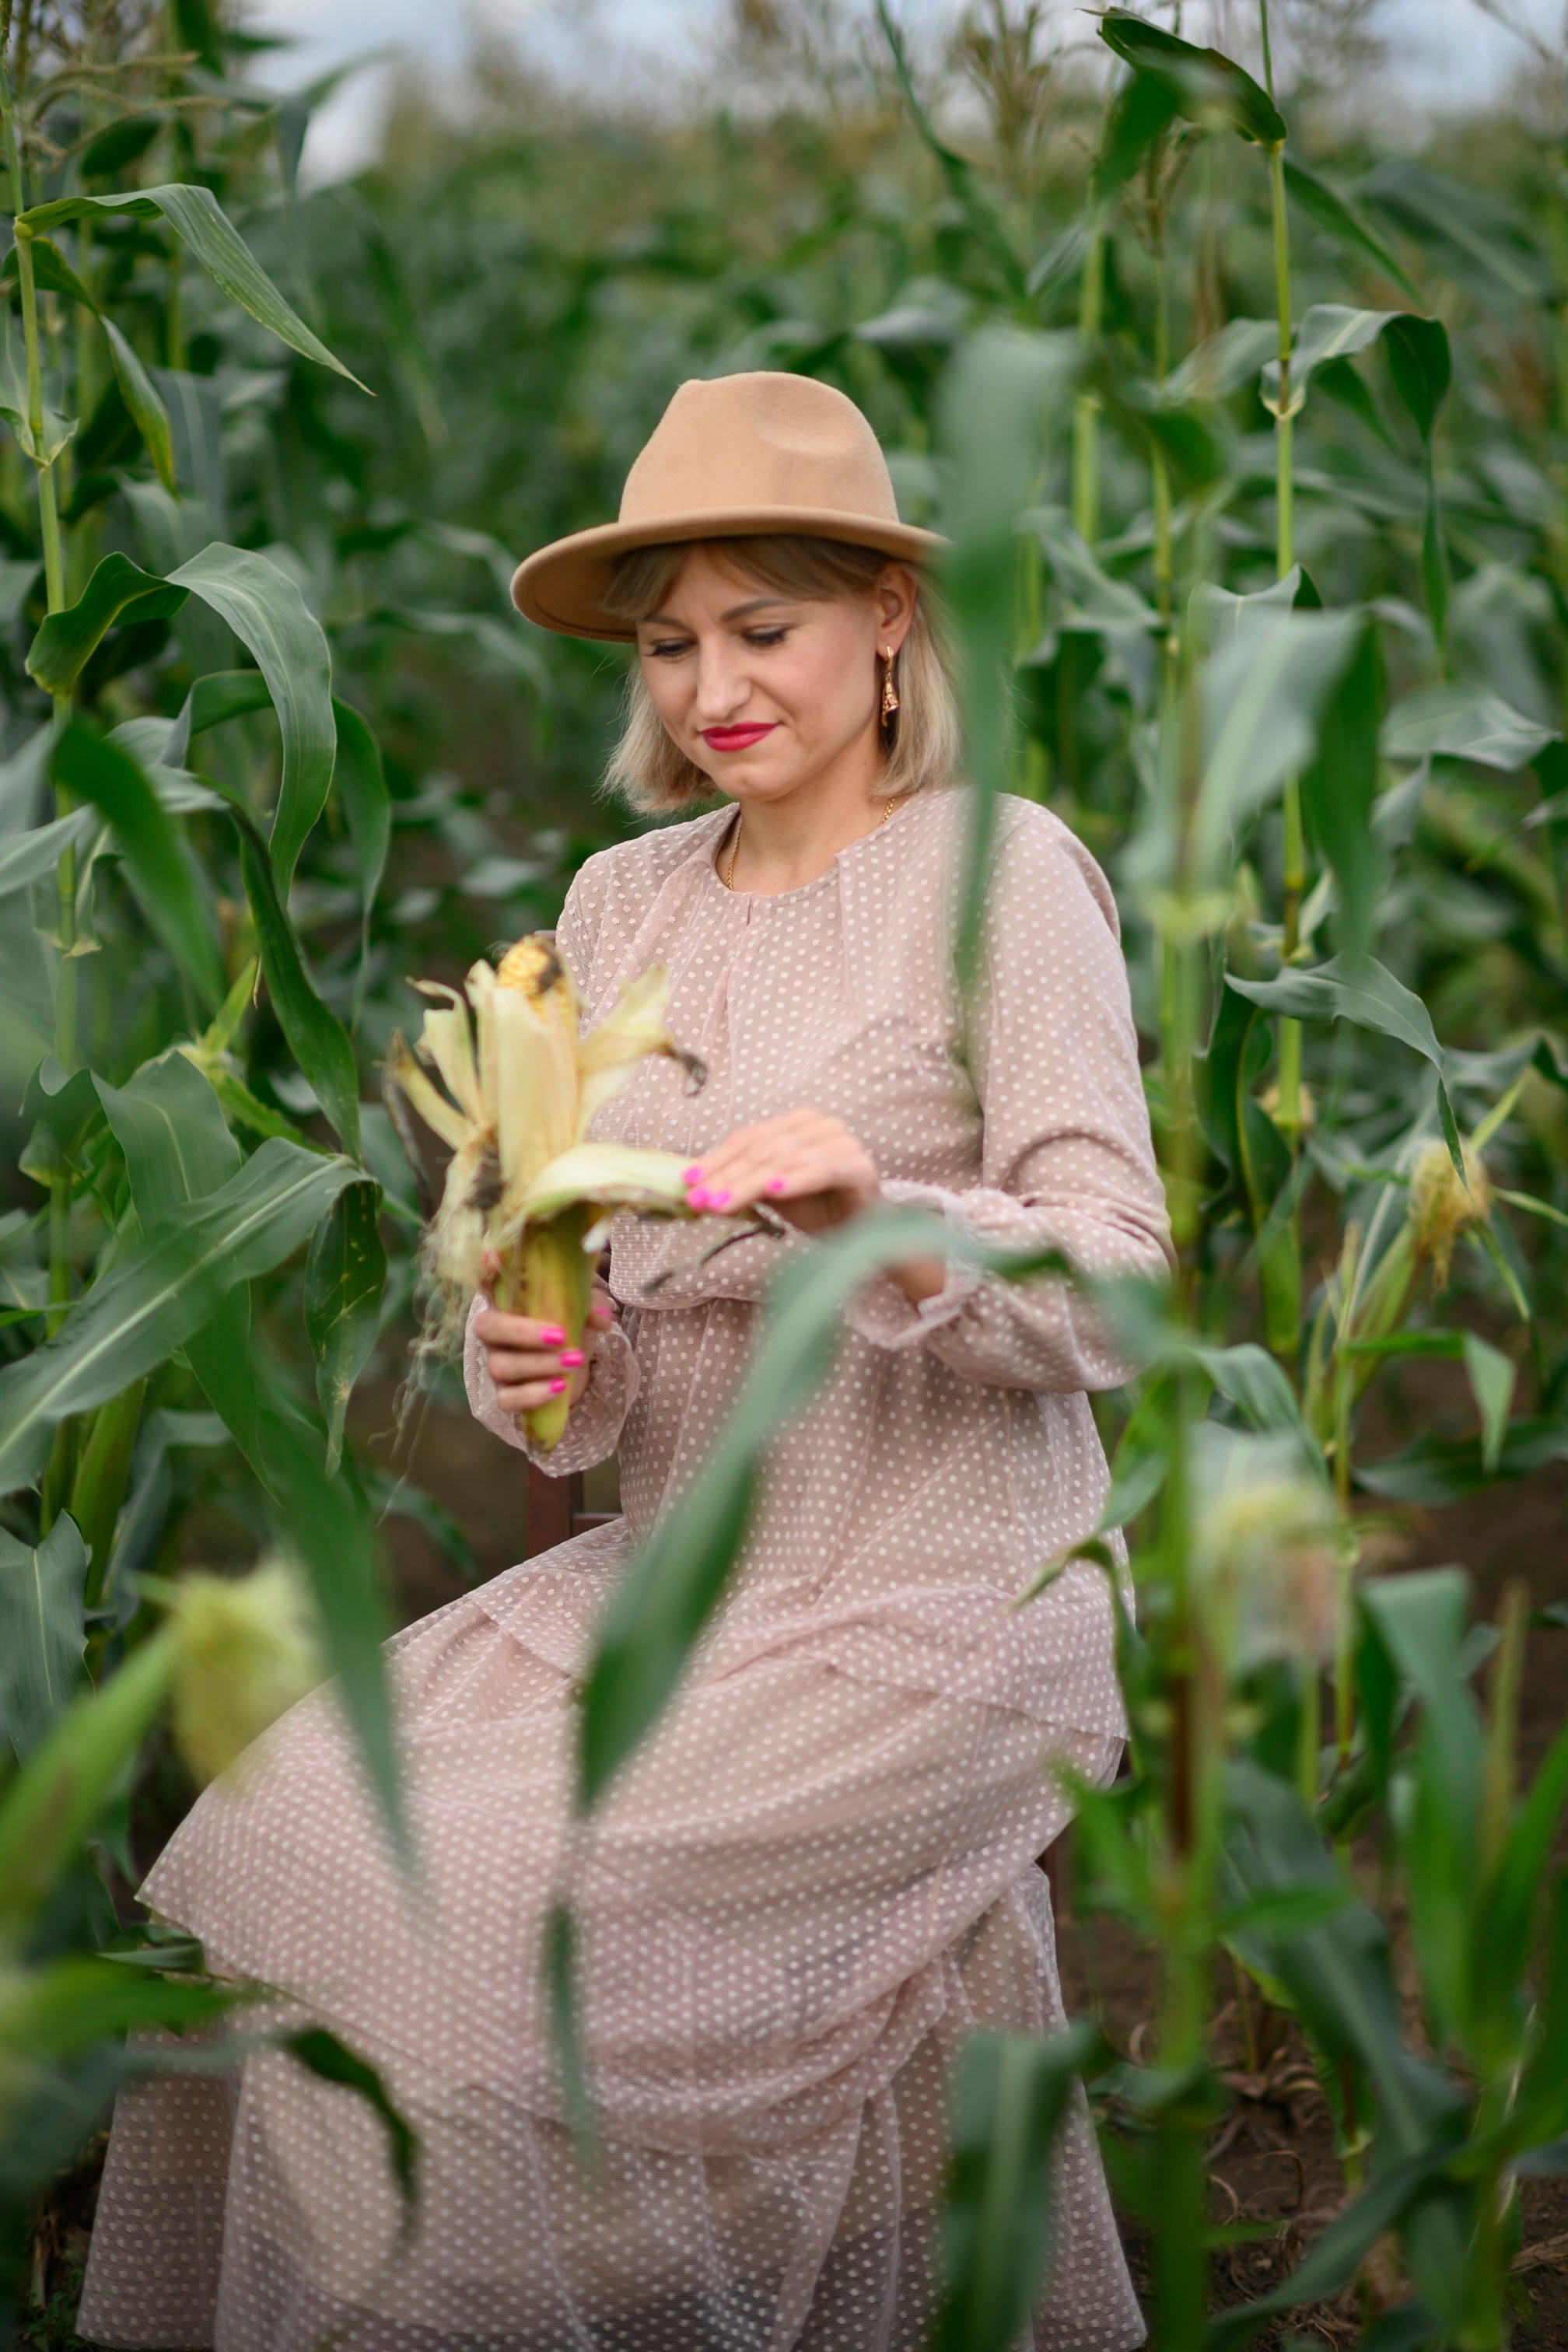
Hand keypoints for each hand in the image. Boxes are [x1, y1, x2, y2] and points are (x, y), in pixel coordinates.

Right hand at [474, 1262, 615, 1420]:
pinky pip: (508, 1399)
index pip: (488, 1282)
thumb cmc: (571, 1330)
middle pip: (486, 1327)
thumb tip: (602, 1317)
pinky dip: (534, 1395)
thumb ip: (591, 1305)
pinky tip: (559, 1387)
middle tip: (560, 1335)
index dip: (485, 1270)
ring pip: (501, 1366)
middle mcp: (495, 1333)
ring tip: (575, 1360)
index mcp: (509, 1304)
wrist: (573, 1373)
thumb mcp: (584, 1312)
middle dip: (522, 1332)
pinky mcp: (506, 1394)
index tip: (491, 1256)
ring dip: (540, 1364)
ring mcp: (496, 1363)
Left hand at [682, 1111, 946, 1301]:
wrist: (866, 1236)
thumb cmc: (820, 1210)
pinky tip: (773, 1191)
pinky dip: (795, 1180)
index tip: (688, 1182)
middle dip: (724, 1176)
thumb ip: (743, 1183)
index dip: (715, 1159)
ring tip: (719, 1205)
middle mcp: (819, 1125)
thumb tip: (696, 1187)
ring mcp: (841, 1142)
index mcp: (796, 1124)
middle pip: (761, 1149)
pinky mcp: (859, 1165)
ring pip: (783, 1161)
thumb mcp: (773, 1194)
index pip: (747, 1138)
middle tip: (697, 1200)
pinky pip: (820, 1170)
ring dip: (747, 1184)